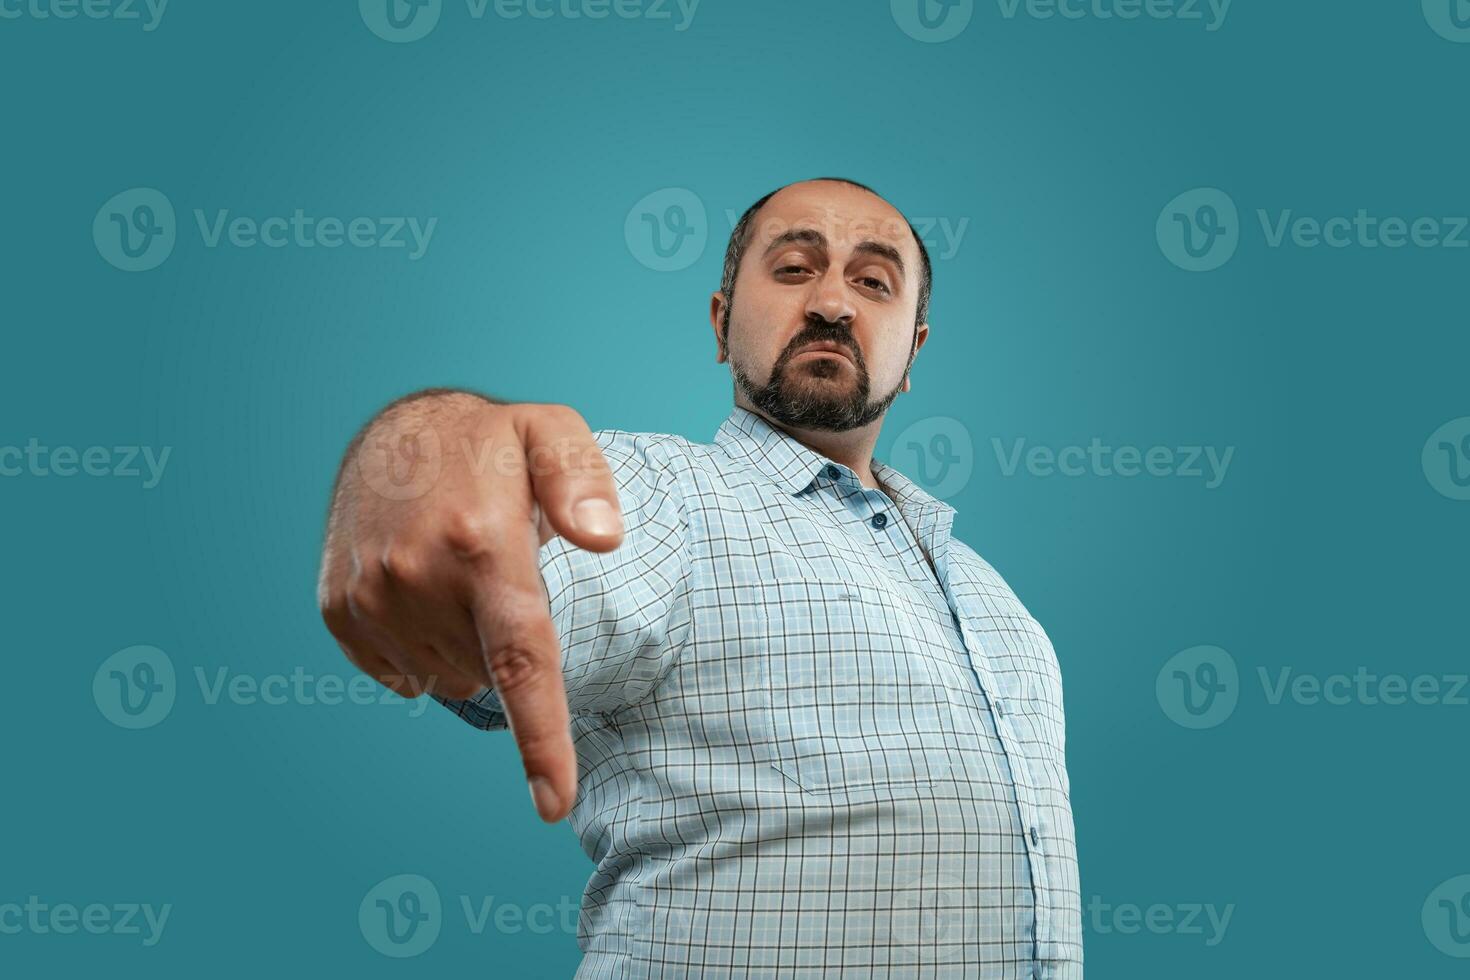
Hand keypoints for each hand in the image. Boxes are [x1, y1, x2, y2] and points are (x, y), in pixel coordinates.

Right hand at [317, 394, 624, 821]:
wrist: (391, 430)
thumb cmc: (488, 442)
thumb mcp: (550, 432)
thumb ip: (584, 480)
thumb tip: (604, 537)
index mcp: (480, 544)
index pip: (519, 662)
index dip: (540, 742)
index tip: (553, 805)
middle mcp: (416, 578)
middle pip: (488, 673)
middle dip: (506, 643)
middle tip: (503, 574)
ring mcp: (369, 598)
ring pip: (445, 676)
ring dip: (466, 645)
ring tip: (464, 573)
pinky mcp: (337, 611)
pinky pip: (397, 670)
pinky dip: (423, 647)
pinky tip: (428, 593)